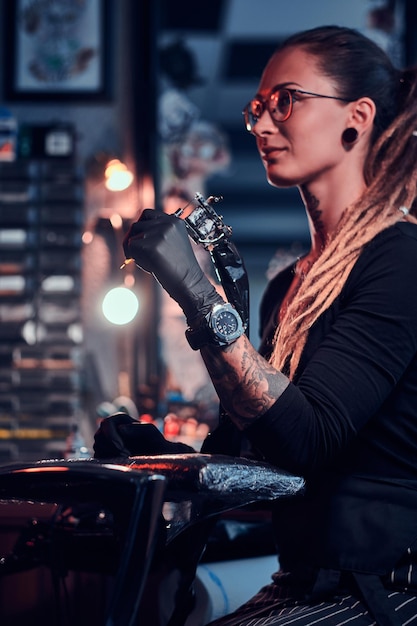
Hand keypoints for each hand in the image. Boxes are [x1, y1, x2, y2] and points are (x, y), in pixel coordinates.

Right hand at [93, 412, 194, 458]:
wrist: (156, 457)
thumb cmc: (155, 441)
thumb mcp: (150, 432)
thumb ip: (137, 428)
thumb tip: (120, 429)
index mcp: (119, 419)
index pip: (106, 423)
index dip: (111, 435)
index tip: (121, 447)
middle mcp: (110, 429)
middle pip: (99, 436)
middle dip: (111, 447)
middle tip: (126, 455)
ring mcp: (106, 441)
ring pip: (97, 447)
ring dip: (110, 454)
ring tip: (126, 458)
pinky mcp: (104, 454)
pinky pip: (97, 457)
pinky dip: (107, 460)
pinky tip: (120, 462)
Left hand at [123, 209, 222, 325]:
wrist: (190, 283)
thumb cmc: (181, 268)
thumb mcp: (172, 244)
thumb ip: (158, 235)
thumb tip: (133, 235)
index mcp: (175, 221)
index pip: (147, 214)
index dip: (141, 226)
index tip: (139, 238)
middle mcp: (167, 224)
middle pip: (136, 225)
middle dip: (133, 240)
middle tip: (135, 254)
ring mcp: (160, 234)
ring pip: (132, 237)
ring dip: (134, 250)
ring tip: (148, 262)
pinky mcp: (152, 246)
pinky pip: (131, 249)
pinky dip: (135, 258)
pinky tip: (149, 266)